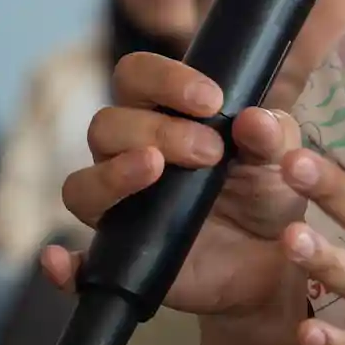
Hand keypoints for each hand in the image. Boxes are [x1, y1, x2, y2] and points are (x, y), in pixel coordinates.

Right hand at [43, 54, 311, 327]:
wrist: (271, 262)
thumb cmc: (267, 194)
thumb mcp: (283, 159)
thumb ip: (272, 135)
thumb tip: (254, 119)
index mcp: (162, 116)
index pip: (136, 77)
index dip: (165, 80)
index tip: (211, 100)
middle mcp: (127, 157)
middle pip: (105, 126)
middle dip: (156, 130)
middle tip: (210, 152)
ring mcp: (118, 210)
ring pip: (80, 185)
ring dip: (113, 175)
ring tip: (155, 170)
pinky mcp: (118, 260)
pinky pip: (75, 267)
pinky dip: (62, 266)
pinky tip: (62, 262)